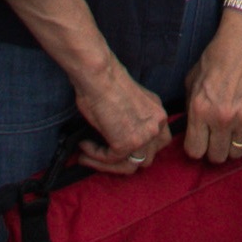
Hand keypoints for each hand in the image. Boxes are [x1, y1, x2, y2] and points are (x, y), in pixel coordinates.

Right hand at [72, 60, 174, 174]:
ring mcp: (143, 136)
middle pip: (146, 158)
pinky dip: (94, 156)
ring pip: (129, 166)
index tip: (117, 150)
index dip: (137, 151)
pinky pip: (110, 159)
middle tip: (102, 158)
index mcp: (158, 114)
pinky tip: (83, 145)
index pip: (157, 144)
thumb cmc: (106, 82)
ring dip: (106, 165)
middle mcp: (156, 126)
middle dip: (123, 162)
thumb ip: (132, 122)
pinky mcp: (126, 143)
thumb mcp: (129, 104)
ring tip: (86, 155)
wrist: (99, 75)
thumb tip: (117, 138)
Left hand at [178, 17, 241, 161]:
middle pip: (217, 157)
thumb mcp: (191, 84)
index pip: (195, 151)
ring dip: (231, 145)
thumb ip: (190, 110)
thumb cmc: (214, 61)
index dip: (195, 148)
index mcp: (200, 110)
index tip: (198, 141)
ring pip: (236, 153)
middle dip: (213, 150)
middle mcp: (221, 118)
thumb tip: (191, 131)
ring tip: (230, 132)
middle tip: (215, 139)